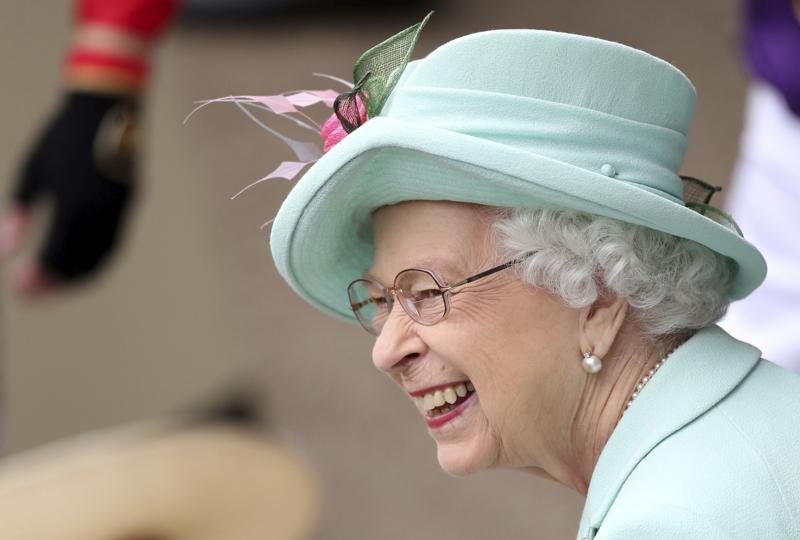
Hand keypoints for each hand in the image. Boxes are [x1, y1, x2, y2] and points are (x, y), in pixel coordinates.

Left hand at [0, 91, 137, 296]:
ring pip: (102, 258)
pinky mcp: (129, 206)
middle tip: (31, 292)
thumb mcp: (31, 172)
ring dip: (77, 276)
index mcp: (73, 206)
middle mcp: (101, 214)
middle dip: (57, 285)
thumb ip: (18, 213)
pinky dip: (95, 259)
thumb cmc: (62, 137)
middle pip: (82, 266)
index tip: (18, 290)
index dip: (38, 280)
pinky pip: (113, 243)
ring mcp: (120, 211)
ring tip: (53, 281)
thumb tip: (4, 250)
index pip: (56, 258)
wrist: (108, 107)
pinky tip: (76, 260)